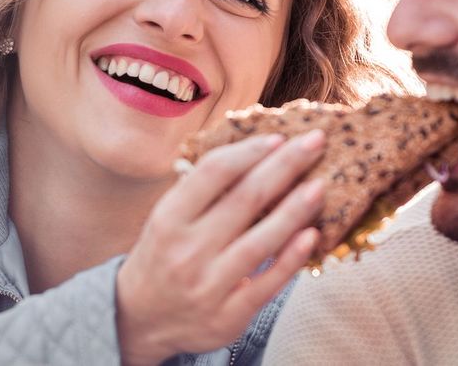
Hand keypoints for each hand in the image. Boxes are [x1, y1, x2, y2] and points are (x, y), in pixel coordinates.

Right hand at [114, 129, 325, 364]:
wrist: (138, 320)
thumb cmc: (162, 256)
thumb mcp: (168, 219)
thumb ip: (204, 192)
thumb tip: (258, 152)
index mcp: (168, 219)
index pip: (214, 172)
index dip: (250, 151)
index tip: (279, 136)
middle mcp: (186, 251)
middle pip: (246, 199)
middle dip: (286, 165)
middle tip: (315, 141)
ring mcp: (207, 286)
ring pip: (260, 242)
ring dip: (295, 209)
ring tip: (320, 186)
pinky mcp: (227, 318)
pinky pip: (267, 284)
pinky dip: (291, 258)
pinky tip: (311, 234)